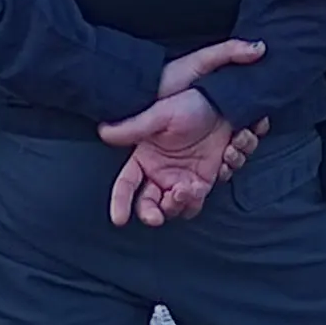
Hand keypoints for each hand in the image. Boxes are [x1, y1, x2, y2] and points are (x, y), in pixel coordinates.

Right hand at [99, 42, 269, 228]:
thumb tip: (103, 132)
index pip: (126, 185)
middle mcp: (159, 173)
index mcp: (144, 158)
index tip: (119, 220)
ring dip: (179, 205)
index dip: (120, 203)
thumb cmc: (188, 105)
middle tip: (158, 216)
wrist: (222, 104)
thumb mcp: (161, 114)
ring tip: (189, 188)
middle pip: (148, 205)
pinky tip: (202, 182)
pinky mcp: (202, 182)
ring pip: (174, 208)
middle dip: (151, 214)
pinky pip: (197, 201)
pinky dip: (199, 197)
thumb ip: (134, 128)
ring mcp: (181, 180)